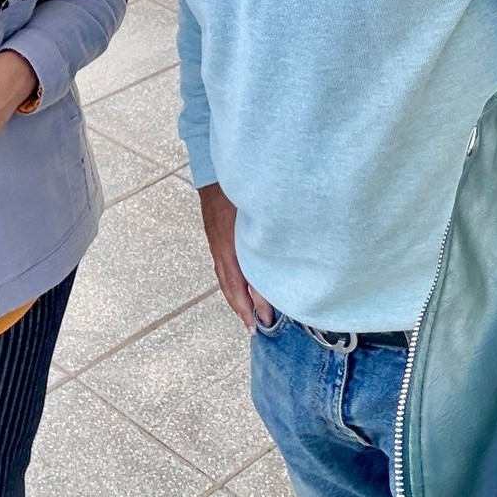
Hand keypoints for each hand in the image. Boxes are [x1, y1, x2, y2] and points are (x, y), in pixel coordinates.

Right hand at [198, 181, 273, 333]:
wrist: (215, 170)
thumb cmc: (239, 191)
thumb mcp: (256, 218)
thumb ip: (269, 242)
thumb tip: (281, 269)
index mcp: (230, 248)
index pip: (239, 286)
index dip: (250, 306)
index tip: (262, 323)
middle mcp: (221, 249)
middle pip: (230, 286)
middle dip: (243, 308)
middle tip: (254, 327)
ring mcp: (218, 243)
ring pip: (226, 277)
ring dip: (237, 296)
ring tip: (248, 312)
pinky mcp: (219, 236)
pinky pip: (225, 266)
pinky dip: (233, 280)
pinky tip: (242, 282)